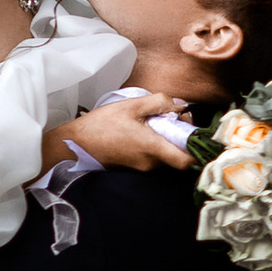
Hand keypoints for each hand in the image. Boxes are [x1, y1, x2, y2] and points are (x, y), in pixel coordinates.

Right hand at [51, 91, 194, 175]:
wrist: (75, 144)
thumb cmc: (102, 124)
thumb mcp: (132, 105)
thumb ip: (159, 103)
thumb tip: (180, 105)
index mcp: (153, 148)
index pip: (187, 161)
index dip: (196, 149)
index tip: (192, 131)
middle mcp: (151, 163)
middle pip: (178, 154)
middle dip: (179, 134)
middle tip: (169, 115)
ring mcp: (142, 167)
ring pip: (165, 154)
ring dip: (165, 137)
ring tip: (151, 120)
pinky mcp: (134, 167)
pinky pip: (152, 156)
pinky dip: (153, 143)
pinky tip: (141, 129)